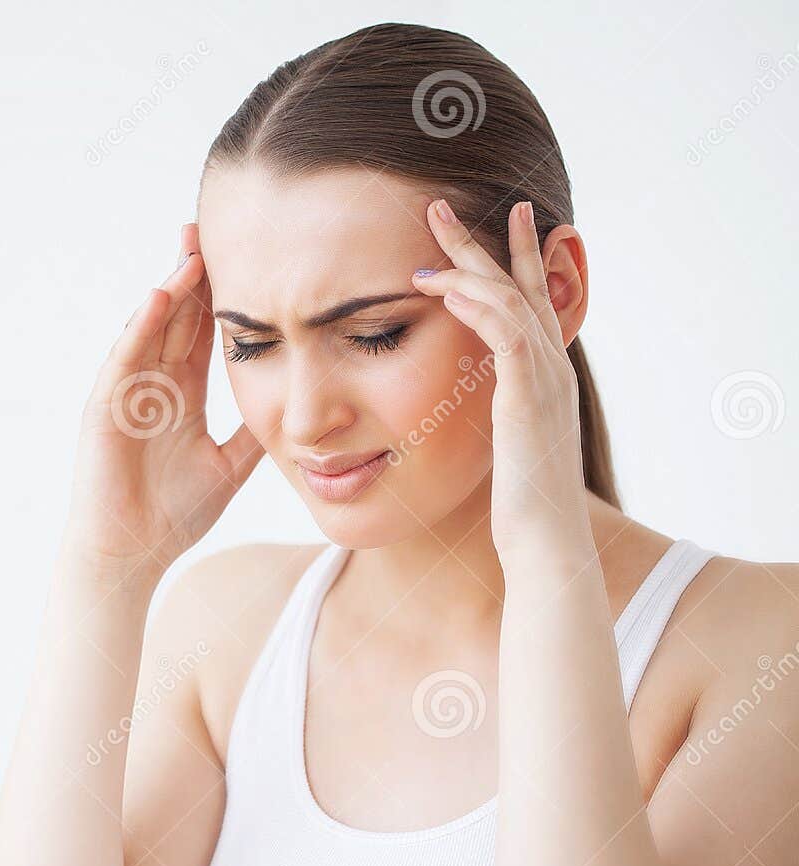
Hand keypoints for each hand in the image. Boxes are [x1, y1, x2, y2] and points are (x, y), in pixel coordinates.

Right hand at [65, 223, 265, 588]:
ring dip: (171, 288)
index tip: (250, 255)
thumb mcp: (229, 466)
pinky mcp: (105, 407)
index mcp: (183, 395)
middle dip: (195, 273)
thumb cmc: (173, 516)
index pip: (205, 332)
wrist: (131, 554)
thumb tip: (298, 408)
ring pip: (152, 327)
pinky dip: (141, 326)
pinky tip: (160, 296)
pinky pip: (125, 357)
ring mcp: (128, 392)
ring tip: (192, 248)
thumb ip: (254, 433)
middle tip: (214, 226)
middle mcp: (154, 385)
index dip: (224, 295)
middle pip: (177, 316)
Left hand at [408, 198, 593, 565]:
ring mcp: (544, 379)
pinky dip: (474, 302)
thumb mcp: (501, 455)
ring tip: (431, 227)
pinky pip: (505, 330)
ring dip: (469, 260)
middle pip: (520, 287)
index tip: (483, 227)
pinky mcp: (527, 395)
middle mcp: (551, 370)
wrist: (544, 545)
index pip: (527, 306)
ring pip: (510, 297)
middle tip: (443, 204)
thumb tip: (464, 419)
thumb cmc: (520, 512)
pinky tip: (438, 285)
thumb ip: (490, 425)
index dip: (507, 263)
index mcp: (543, 380)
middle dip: (483, 242)